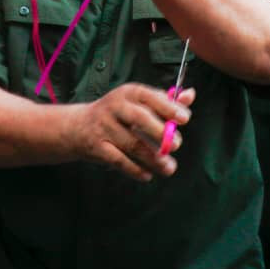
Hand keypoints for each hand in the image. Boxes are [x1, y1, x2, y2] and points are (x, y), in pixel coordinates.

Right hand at [70, 83, 195, 181]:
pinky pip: (119, 160)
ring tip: (169, 168)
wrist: (78, 126)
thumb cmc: (118, 113)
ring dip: (153, 158)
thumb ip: (164, 100)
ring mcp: (104, 127)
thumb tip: (190, 95)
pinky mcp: (97, 147)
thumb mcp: (137, 102)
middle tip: (176, 145)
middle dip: (161, 133)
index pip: (149, 96)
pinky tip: (148, 175)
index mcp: (128, 93)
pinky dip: (135, 170)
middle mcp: (114, 107)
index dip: (168, 107)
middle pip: (140, 118)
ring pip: (132, 144)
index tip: (185, 119)